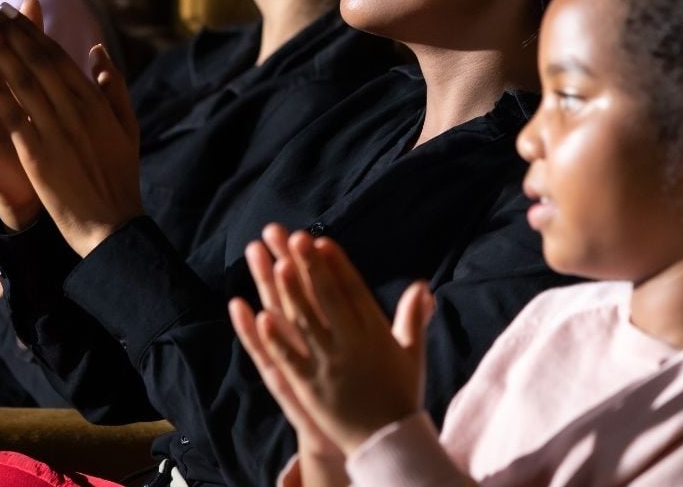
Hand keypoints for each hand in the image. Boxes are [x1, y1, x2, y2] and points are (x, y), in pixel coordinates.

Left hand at [0, 0, 141, 255]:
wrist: (111, 224)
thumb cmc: (119, 176)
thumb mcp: (126, 126)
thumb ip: (113, 87)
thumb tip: (97, 51)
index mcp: (95, 101)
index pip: (57, 56)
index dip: (32, 31)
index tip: (10, 10)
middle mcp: (76, 109)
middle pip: (37, 61)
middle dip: (10, 31)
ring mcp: (56, 130)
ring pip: (23, 81)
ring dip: (0, 50)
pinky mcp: (37, 153)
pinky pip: (13, 115)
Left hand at [232, 226, 434, 455]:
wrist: (390, 443)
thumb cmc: (401, 396)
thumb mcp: (412, 353)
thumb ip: (413, 317)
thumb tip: (422, 285)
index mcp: (376, 333)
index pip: (354, 293)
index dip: (337, 266)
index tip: (322, 241)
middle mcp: (353, 345)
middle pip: (329, 299)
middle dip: (311, 267)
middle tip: (294, 238)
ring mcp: (330, 366)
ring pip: (307, 323)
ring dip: (292, 293)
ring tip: (276, 265)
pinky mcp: (311, 388)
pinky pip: (291, 360)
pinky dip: (277, 339)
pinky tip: (260, 317)